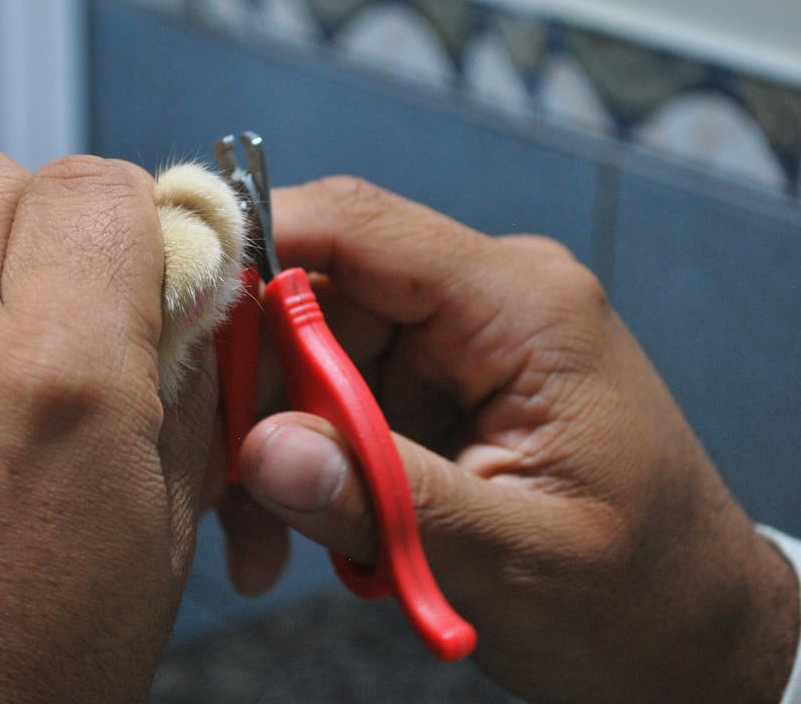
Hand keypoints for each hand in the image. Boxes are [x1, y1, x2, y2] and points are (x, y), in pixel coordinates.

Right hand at [228, 177, 797, 703]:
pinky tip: (299, 531)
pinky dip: (301, 461)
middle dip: (252, 390)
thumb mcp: (516, 560)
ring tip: (262, 544)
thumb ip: (386, 495)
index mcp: (520, 304)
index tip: (169, 311)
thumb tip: (257, 450)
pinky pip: (331, 396)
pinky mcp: (432, 386)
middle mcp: (481, 299)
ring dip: (269, 441)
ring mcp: (453, 342)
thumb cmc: (640, 597)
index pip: (357, 225)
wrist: (694, 637)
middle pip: (312, 292)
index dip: (250, 248)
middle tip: (221, 492)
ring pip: (306, 351)